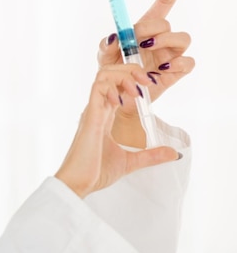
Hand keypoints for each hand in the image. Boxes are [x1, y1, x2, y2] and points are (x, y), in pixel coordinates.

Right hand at [54, 64, 179, 197]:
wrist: (79, 183)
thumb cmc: (96, 172)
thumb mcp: (130, 162)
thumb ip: (150, 155)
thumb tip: (173, 153)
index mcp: (104, 115)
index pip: (116, 85)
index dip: (133, 79)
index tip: (149, 88)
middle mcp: (97, 108)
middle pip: (109, 73)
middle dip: (131, 70)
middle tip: (147, 83)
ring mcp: (93, 110)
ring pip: (103, 75)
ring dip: (124, 76)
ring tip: (136, 91)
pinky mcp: (90, 115)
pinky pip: (98, 88)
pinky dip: (113, 87)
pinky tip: (122, 101)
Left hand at [98, 0, 193, 147]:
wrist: (117, 97)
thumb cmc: (114, 73)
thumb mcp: (104, 58)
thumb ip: (107, 45)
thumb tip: (114, 36)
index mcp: (146, 30)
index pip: (163, 5)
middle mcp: (161, 39)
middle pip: (167, 22)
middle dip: (151, 27)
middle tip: (136, 38)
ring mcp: (170, 55)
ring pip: (183, 38)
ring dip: (164, 40)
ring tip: (146, 48)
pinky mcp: (176, 72)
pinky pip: (188, 62)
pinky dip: (177, 63)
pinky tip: (160, 68)